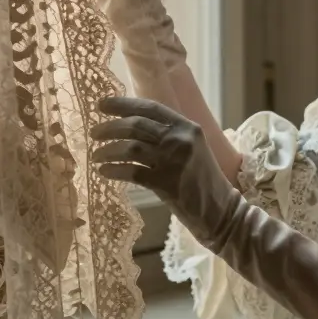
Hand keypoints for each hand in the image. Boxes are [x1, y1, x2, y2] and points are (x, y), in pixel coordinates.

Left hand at [92, 95, 317, 318]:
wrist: (224, 215)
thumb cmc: (204, 183)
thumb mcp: (191, 151)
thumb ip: (169, 136)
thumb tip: (133, 125)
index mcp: (189, 127)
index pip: (151, 107)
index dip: (123, 103)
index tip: (101, 103)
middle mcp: (182, 139)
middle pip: (136, 125)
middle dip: (110, 126)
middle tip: (93, 132)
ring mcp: (175, 161)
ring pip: (131, 147)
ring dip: (108, 150)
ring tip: (97, 156)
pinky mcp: (167, 184)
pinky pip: (132, 172)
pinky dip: (114, 171)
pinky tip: (104, 174)